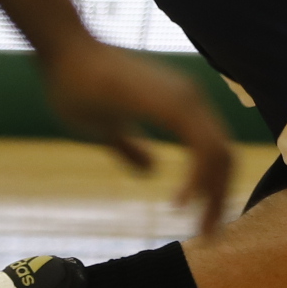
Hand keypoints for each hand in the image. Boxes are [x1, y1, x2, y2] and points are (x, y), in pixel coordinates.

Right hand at [39, 38, 235, 234]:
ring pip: (219, 155)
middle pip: (224, 156)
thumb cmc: (77, 87)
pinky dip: (197, 180)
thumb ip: (130, 148)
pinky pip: (201, 149)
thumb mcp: (108, 128)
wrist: (62, 55)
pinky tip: (178, 203)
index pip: (214, 150)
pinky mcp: (172, 105)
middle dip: (220, 197)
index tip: (201, 217)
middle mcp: (191, 99)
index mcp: (180, 104)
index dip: (213, 185)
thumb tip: (151, 170)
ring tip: (200, 227)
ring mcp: (185, 99)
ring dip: (213, 195)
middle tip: (209, 232)